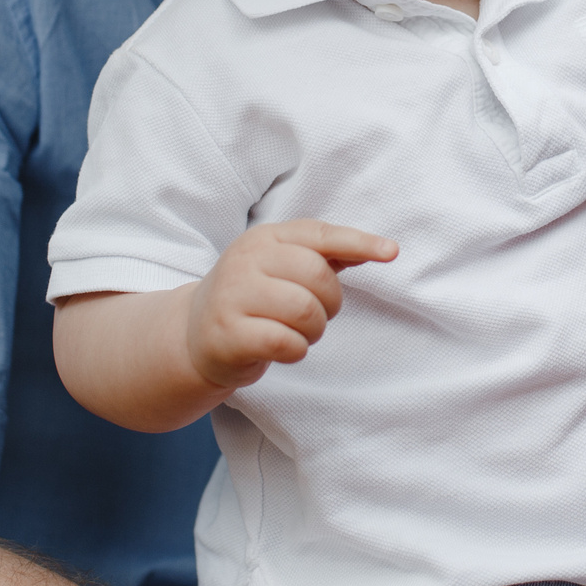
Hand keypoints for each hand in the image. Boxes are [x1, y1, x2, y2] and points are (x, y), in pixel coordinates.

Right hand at [185, 219, 397, 391]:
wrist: (193, 334)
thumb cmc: (253, 297)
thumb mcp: (282, 267)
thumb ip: (326, 256)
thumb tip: (379, 248)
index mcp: (265, 238)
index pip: (319, 235)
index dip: (359, 242)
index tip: (391, 252)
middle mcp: (246, 260)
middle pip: (318, 277)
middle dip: (330, 304)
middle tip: (316, 316)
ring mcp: (233, 296)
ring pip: (304, 311)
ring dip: (314, 331)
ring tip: (299, 333)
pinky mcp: (227, 333)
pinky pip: (284, 342)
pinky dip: (296, 350)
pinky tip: (284, 348)